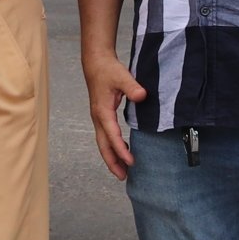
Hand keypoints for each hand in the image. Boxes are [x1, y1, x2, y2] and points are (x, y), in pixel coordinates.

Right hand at [84, 49, 147, 179]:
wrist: (96, 63)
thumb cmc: (108, 70)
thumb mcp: (122, 76)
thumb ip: (132, 87)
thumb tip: (142, 96)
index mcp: (102, 112)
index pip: (112, 136)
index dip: (121, 151)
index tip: (131, 162)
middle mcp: (98, 118)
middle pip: (103, 146)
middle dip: (112, 162)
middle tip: (123, 177)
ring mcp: (98, 118)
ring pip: (103, 143)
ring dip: (111, 158)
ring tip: (122, 172)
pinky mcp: (101, 116)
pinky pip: (105, 137)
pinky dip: (112, 147)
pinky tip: (122, 151)